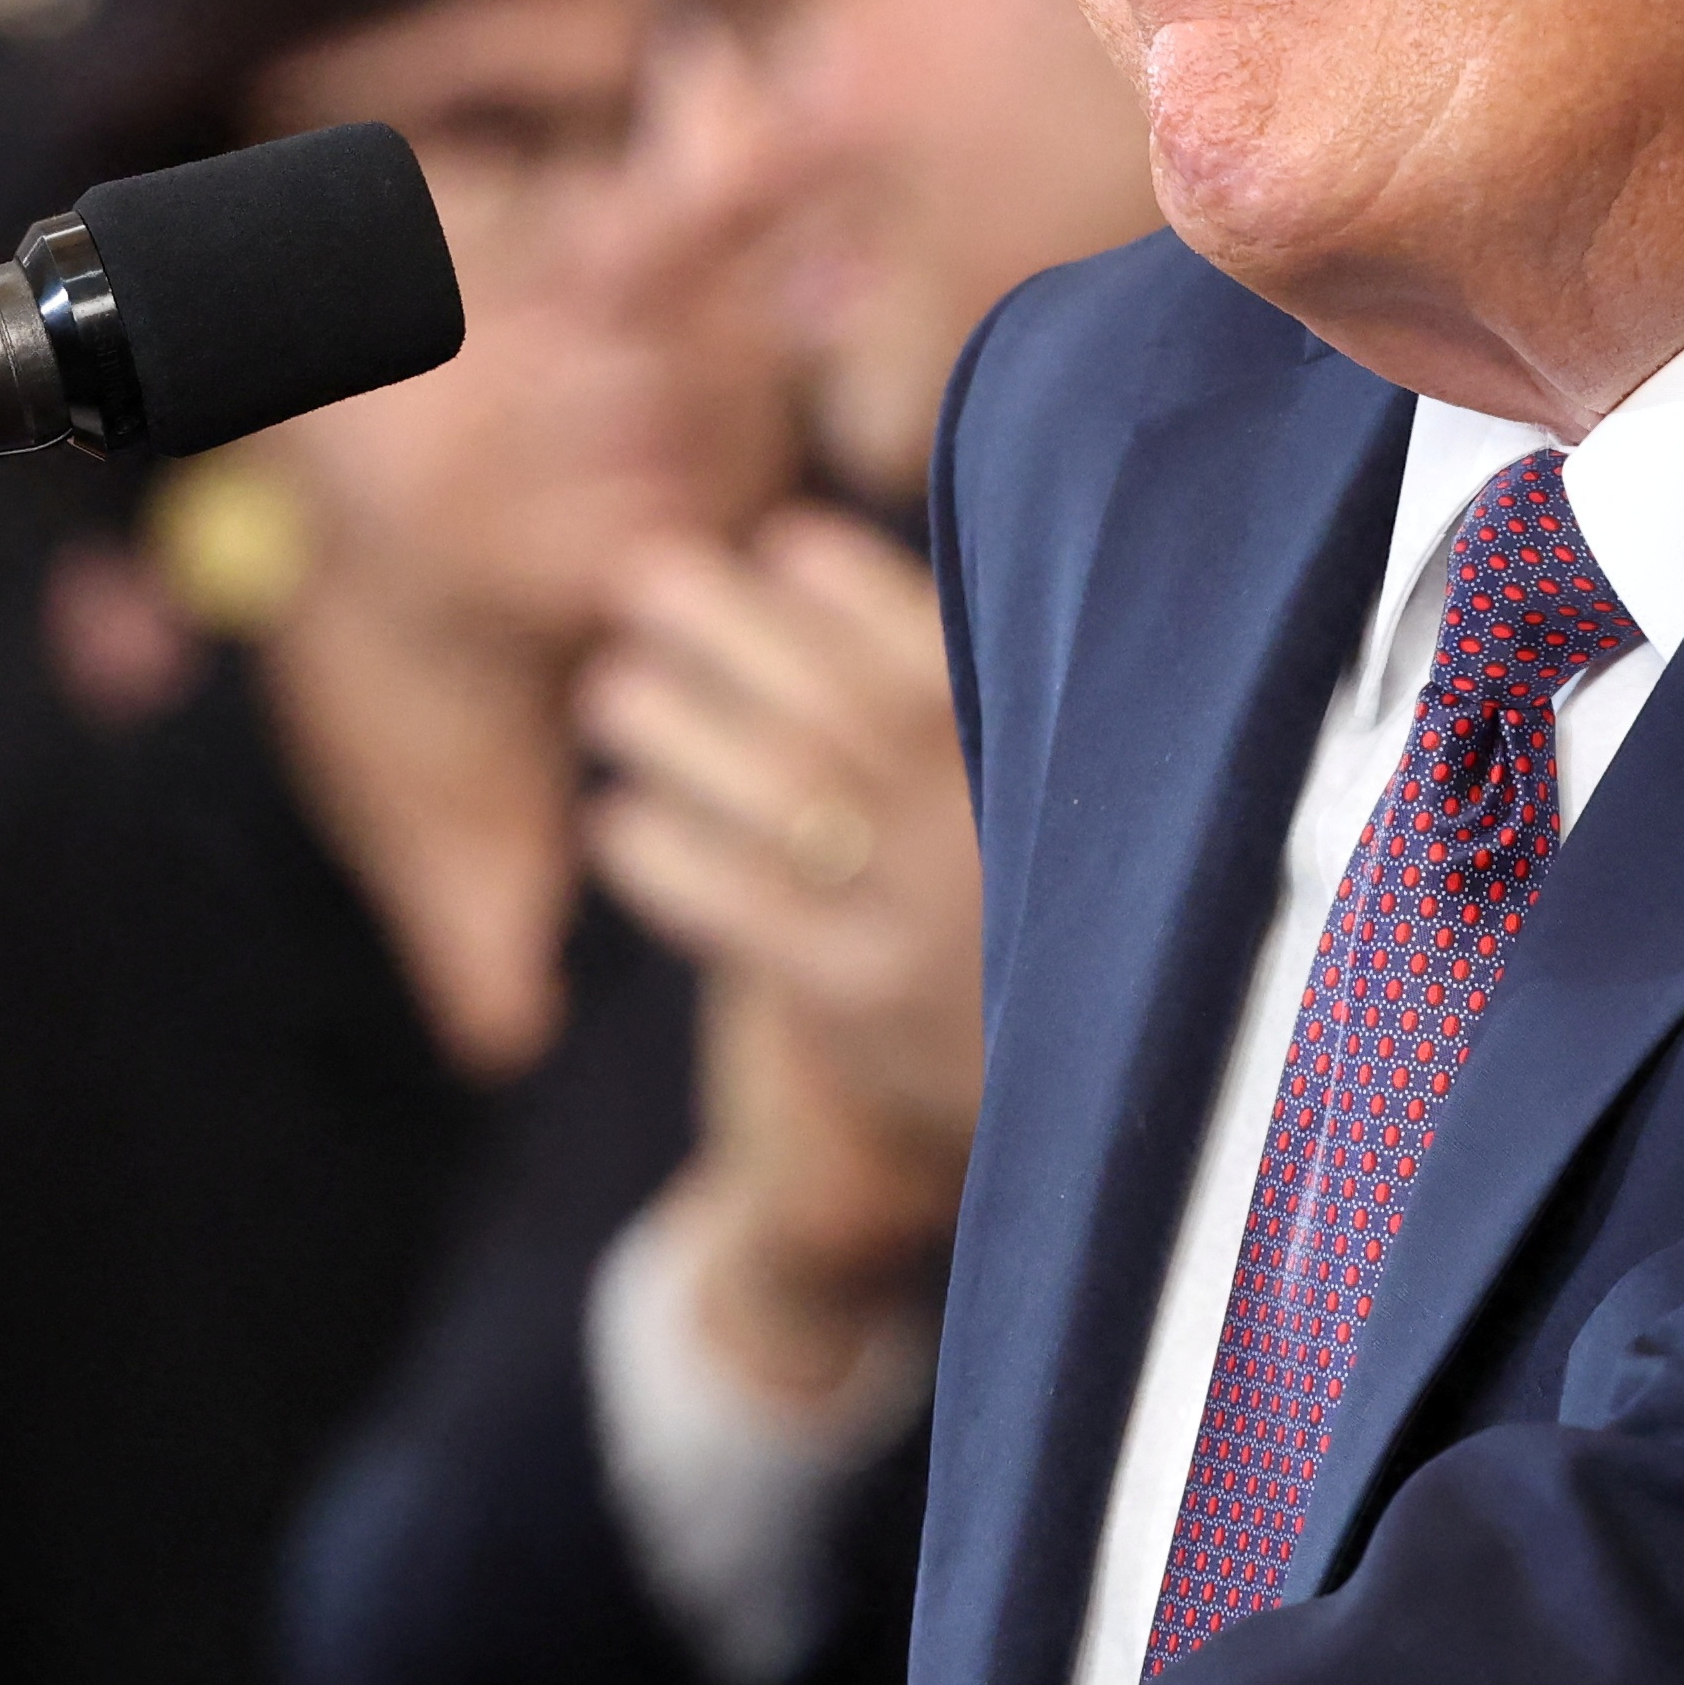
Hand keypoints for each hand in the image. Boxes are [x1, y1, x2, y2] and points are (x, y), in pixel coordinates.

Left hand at [587, 515, 979, 1386]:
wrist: (1073, 1142)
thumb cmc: (1032, 935)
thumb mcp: (1048, 821)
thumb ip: (973, 713)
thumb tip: (829, 575)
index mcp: (1051, 771)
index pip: (939, 652)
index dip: (851, 591)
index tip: (779, 542)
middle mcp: (991, 834)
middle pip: (840, 706)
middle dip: (736, 632)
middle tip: (646, 580)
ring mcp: (928, 923)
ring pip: (784, 797)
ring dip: (682, 732)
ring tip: (610, 693)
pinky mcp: (862, 1008)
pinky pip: (743, 913)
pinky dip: (670, 859)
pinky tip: (614, 826)